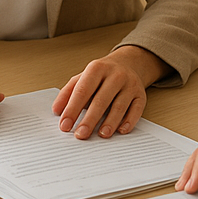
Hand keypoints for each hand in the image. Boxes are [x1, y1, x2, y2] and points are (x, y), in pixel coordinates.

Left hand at [52, 45, 166, 138]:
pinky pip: (136, 109)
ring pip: (120, 105)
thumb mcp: (82, 78)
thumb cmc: (101, 75)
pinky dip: (129, 121)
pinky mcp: (141, 94)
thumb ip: (68, 93)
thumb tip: (57, 110)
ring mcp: (130, 84)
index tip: (65, 125)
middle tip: (80, 134)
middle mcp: (115, 75)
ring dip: (110, 122)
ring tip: (101, 135)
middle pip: (101, 99)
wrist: (127, 64)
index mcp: (96, 68)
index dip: (72, 109)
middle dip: (90, 119)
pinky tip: (121, 130)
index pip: (82, 91)